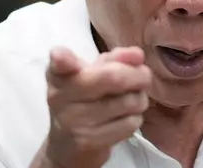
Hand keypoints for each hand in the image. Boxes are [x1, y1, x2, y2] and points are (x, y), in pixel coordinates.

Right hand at [38, 47, 151, 167]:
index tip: (59, 55)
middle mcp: (61, 97)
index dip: (61, 59)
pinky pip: (129, 123)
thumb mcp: (93, 73)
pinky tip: (126, 117)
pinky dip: (135, 118)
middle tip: (144, 75)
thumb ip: (114, 59)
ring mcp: (74, 122)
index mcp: (60, 75)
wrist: (67, 147)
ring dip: (140, 98)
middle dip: (137, 75)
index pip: (58, 64)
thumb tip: (137, 55)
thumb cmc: (84, 100)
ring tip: (133, 98)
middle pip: (111, 78)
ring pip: (128, 102)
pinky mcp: (88, 142)